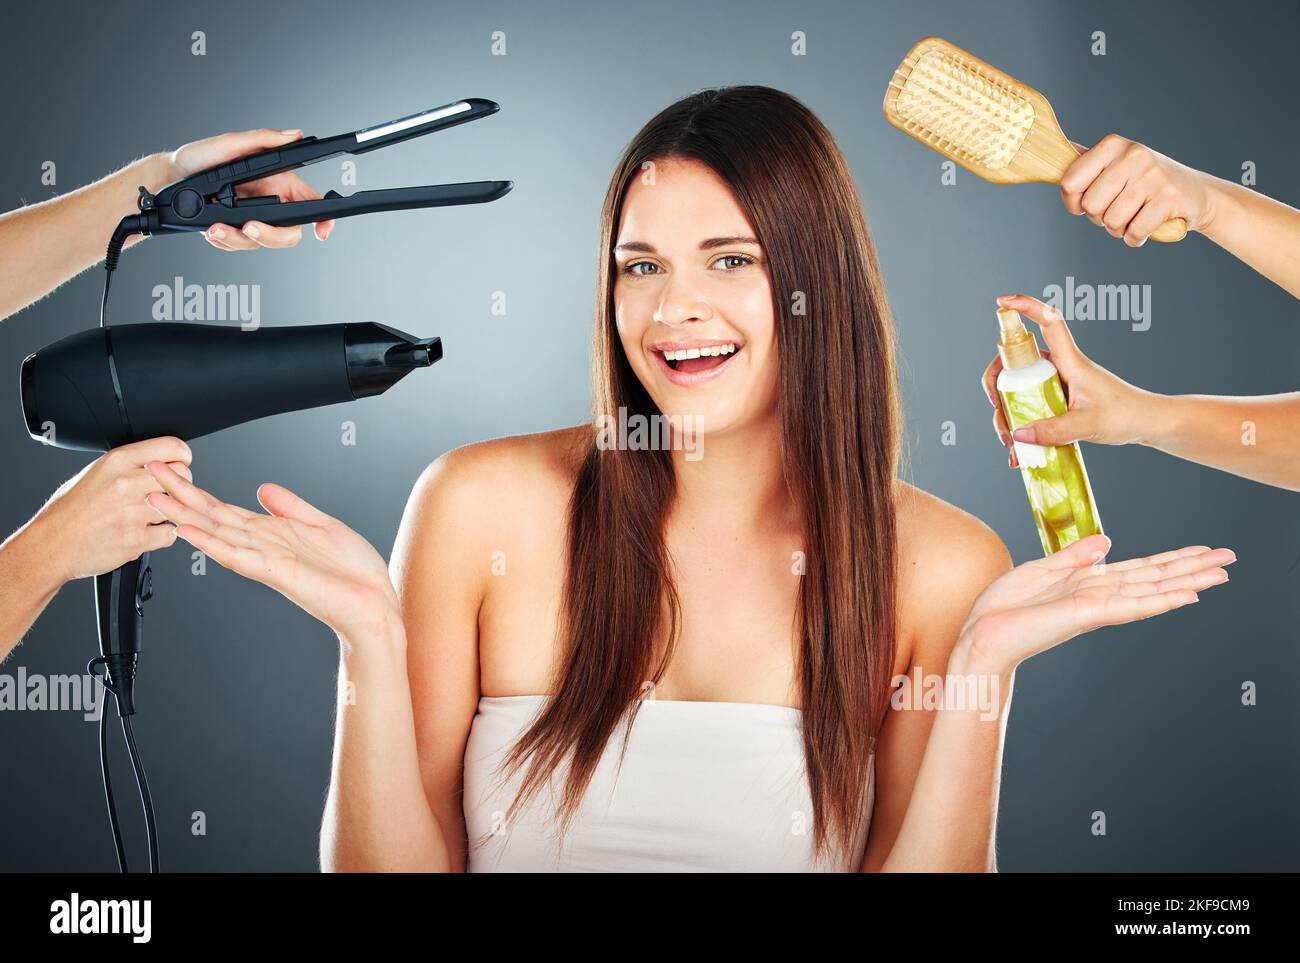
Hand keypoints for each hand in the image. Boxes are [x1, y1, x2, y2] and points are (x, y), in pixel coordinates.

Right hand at [30, 436, 191, 581]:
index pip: (173, 447)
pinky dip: (163, 535)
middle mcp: (126, 483)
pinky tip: (147, 531)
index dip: (182, 457)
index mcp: (118, 460)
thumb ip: (133, 464)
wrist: (52, 543)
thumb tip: (165, 461)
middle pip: (183, 475)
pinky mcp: (136, 539)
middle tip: (167, 494)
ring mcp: (132, 512)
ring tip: (153, 514)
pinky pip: (171, 533)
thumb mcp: (99, 471)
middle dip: (181, 485)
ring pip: (180, 505)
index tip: (180, 465)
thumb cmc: (73, 509)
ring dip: (172, 512)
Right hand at [143, 462, 399, 642]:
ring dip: (186, 517)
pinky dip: (214, 543)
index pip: (226, 510)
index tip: (174, 472)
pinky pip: (239, 555)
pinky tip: (191, 532)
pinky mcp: (277, 572)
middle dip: (181, 496)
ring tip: (156, 499)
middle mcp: (264, 547)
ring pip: (218, 534)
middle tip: (149, 475)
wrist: (374, 607)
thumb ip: (291, 507)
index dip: (199, 492)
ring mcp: (267, 560)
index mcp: (273, 534)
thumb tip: (263, 489)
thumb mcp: (323, 525)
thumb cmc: (354, 574)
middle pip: (213, 518)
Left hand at [165, 128, 336, 249]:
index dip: (322, 220)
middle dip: (270, 236)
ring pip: (259, 244)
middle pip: (288, 233)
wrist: (170, 178)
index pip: (310, 203)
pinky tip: (211, 228)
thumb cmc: (199, 157)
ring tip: (216, 227)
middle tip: (249, 227)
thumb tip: (293, 135)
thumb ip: (264, 140)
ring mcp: (252, 219)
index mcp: (277, 181)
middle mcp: (269, 202)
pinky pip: (237, 246)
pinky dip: (223, 240)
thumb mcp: (231, 143)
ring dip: (237, 239)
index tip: (321, 232)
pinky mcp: (234, 231)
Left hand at [958, 534, 1234, 674]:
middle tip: (1230, 559)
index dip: (1171, 558)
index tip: (1202, 549)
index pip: (1140, 569)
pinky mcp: (1084, 614)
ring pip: (1150, 590)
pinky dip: (1156, 600)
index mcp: (1090, 584)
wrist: (982, 635)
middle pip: (1154, 578)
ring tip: (1219, 575)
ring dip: (1185, 581)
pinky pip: (1127, 605)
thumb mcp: (1042, 569)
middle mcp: (1099, 596)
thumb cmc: (1005, 608)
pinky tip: (1183, 596)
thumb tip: (1109, 540)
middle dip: (1191, 567)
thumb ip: (1076, 556)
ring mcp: (1095, 607)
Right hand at [983, 293, 1157, 467]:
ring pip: (1018, 390)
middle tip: (996, 408)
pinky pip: (1030, 409)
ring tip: (1010, 443)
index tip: (1002, 303)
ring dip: (1007, 414)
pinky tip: (1020, 453)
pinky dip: (1021, 429)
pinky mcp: (1057, 401)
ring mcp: (1056, 385)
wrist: (1146, 424)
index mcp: (1070, 361)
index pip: (1049, 323)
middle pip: (1015, 363)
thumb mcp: (1087, 425)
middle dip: (997, 385)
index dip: (1026, 307)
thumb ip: (1053, 430)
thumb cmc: (1125, 415)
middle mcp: (1059, 368)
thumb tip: (1019, 433)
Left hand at [1060, 134, 1214, 245]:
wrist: (1196, 193)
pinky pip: (1134, 232)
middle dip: (1100, 218)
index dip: (1073, 203)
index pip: (1069, 183)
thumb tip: (1052, 156)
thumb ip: (1086, 164)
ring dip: (1119, 229)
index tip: (1085, 204)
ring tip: (1134, 216)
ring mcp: (1152, 176)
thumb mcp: (1116, 164)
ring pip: (1111, 221)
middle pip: (1090, 206)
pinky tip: (1146, 226)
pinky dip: (1136, 237)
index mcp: (1112, 146)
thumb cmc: (1146, 182)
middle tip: (1119, 210)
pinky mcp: (1168, 198)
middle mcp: (1132, 155)